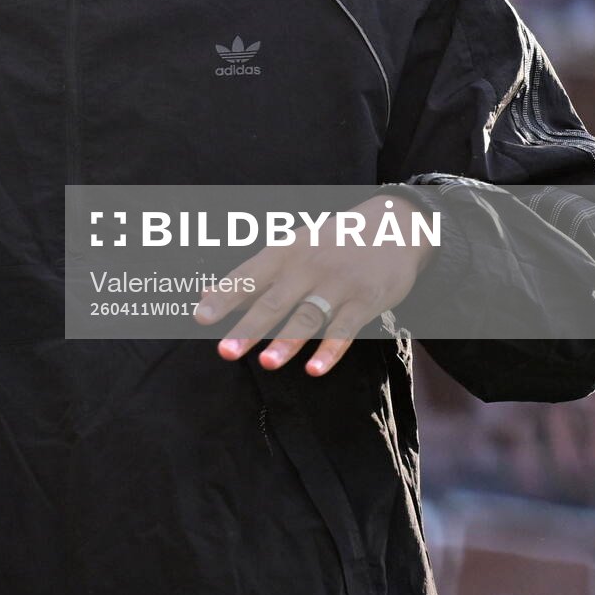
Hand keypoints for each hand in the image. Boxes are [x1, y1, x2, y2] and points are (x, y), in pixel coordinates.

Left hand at [192, 195, 434, 376]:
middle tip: (225, 352)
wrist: (394, 226)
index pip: (248, 277)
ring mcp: (337, 284)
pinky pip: (345, 329)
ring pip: (307, 317)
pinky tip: (314, 369)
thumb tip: (203, 295)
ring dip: (286, 342)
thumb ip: (252, 276)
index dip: (224, 297)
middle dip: (248, 328)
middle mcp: (307, 266)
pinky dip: (330, 350)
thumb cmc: (331, 242)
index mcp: (284, 252)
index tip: (200, 317)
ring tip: (266, 364)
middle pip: (273, 301)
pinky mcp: (365, 300)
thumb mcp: (291, 247)